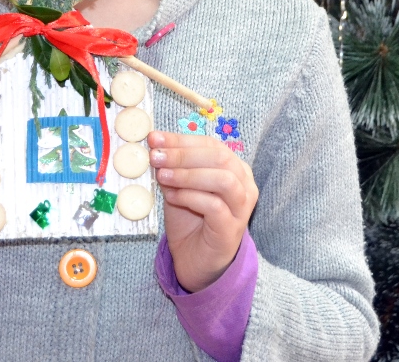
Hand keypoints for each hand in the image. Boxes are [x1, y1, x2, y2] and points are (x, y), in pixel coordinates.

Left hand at [148, 130, 258, 292]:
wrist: (194, 260)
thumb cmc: (190, 220)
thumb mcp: (178, 187)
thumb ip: (172, 168)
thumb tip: (155, 146)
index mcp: (234, 168)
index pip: (211, 144)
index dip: (182, 139)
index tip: (154, 138)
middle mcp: (244, 184)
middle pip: (220, 157)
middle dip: (183, 154)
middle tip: (156, 156)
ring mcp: (242, 207)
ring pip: (223, 179)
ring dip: (188, 174)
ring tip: (162, 176)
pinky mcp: (232, 229)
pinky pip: (215, 206)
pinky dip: (190, 197)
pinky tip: (171, 197)